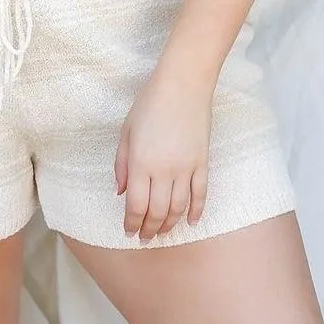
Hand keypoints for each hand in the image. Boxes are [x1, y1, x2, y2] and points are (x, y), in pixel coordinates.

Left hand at [114, 63, 212, 239]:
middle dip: (150, 229)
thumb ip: (121, 165)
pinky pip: (201, 194)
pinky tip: (191, 222)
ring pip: (179, 207)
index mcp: (140, 164)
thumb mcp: (126, 132)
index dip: (132, 224)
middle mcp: (164, 171)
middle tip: (145, 239)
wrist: (183, 85)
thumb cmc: (149, 104)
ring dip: (170, 223)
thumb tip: (120, 193)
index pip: (136, 206)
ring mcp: (186, 168)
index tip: (129, 233)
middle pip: (157, 211)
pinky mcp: (202, 162)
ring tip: (163, 232)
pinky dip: (197, 211)